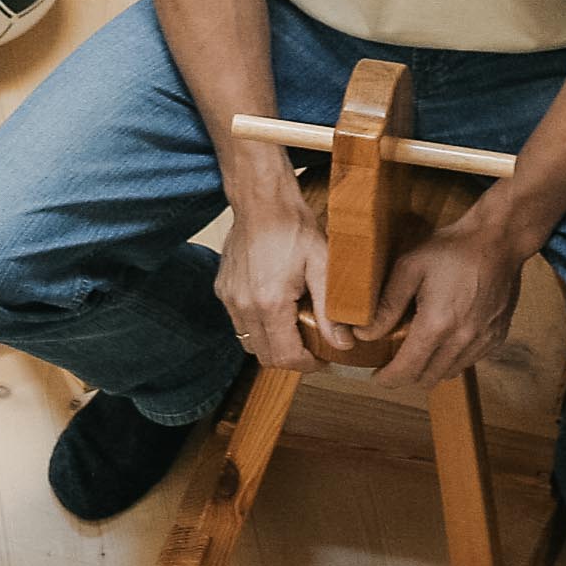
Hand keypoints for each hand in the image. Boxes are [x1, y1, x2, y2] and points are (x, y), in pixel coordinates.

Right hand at [216, 196, 348, 370]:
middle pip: (265, 356)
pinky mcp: (224, 290)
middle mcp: (243, 306)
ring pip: (249, 342)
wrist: (262, 201)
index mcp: (269, 303)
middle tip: (313, 346)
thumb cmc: (293, 226)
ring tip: (296, 327)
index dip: (308, 365)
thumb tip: (342, 344)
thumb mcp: (322, 265)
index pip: (286, 357)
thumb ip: (330, 310)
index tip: (323, 357)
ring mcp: (230, 299)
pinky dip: (259, 326)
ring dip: (273, 343)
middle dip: (291, 358)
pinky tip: (277, 309)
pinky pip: (240, 323)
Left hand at [359, 206, 527, 388]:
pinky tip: (446, 339)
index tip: (377, 377)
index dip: (388, 379)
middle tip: (394, 362)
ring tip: (419, 351)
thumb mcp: (410, 267)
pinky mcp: (497, 337)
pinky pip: (470, 361)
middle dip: (407, 376)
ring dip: (431, 369)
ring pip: (450, 373)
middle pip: (428, 379)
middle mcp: (462, 341)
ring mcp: (483, 341)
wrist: (499, 240)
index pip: (407, 370)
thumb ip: (387, 305)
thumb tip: (365, 334)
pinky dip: (454, 358)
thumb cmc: (452, 249)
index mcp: (437, 325)